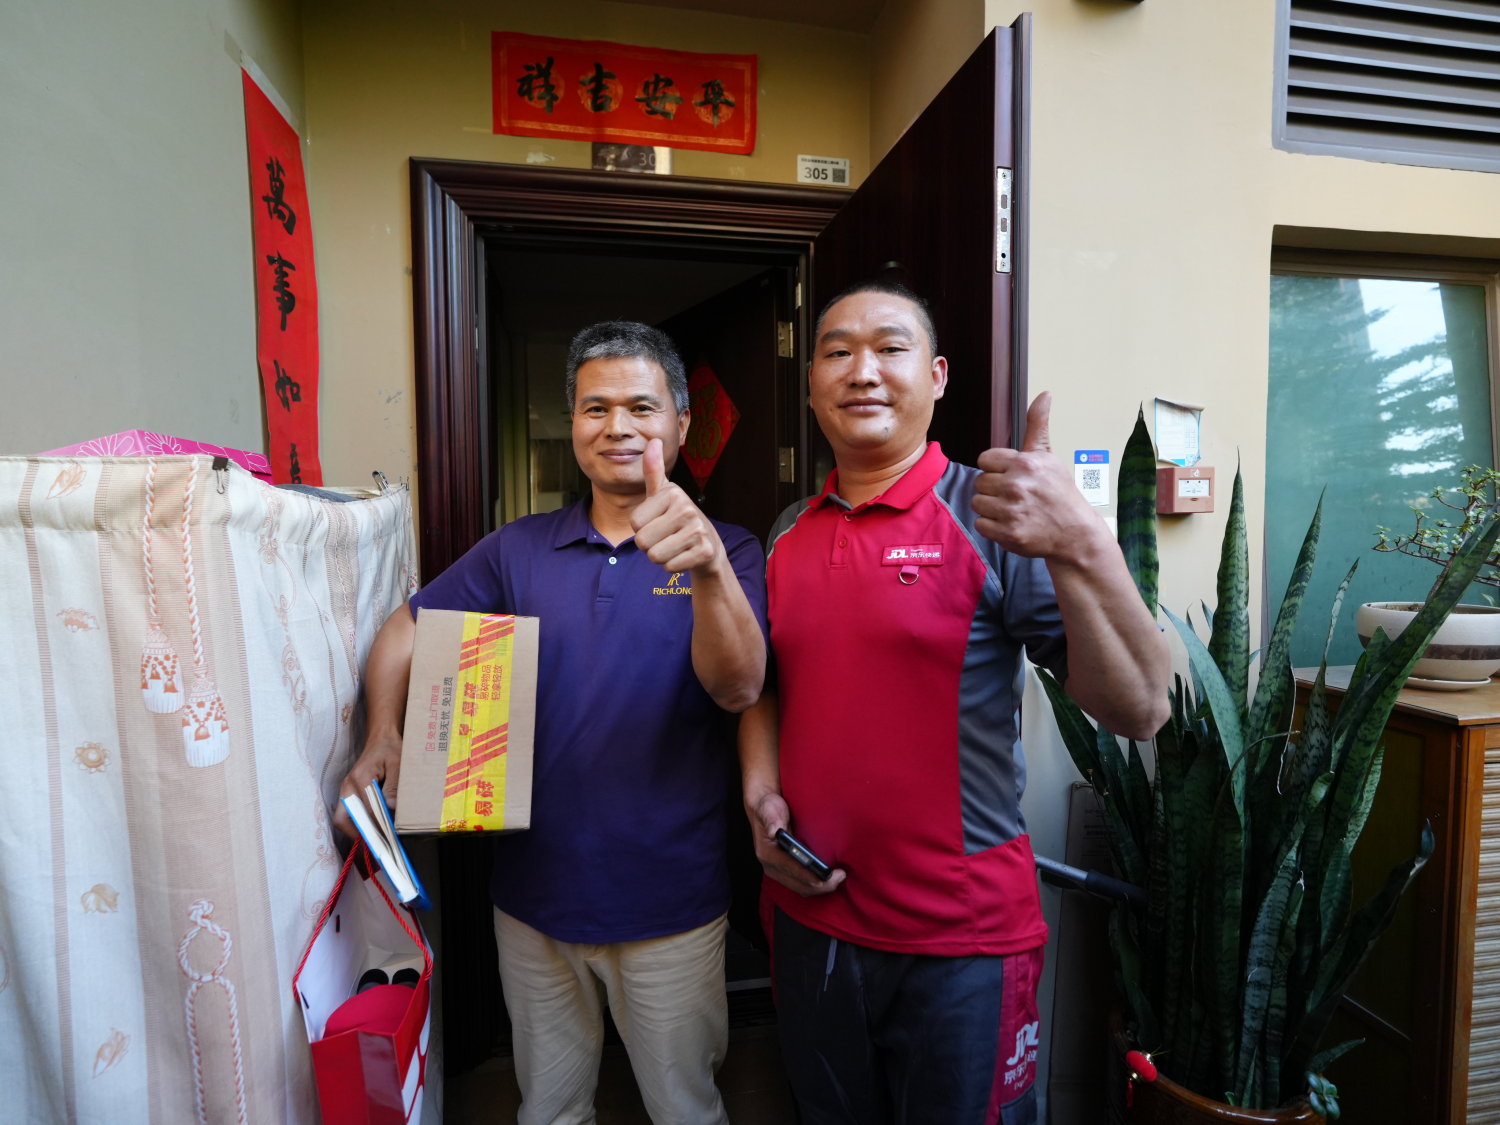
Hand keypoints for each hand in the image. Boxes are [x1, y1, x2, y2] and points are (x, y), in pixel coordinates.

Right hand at [332, 730, 402, 840]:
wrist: (381, 739)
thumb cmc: (391, 750)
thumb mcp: (398, 764)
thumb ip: (394, 785)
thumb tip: (390, 806)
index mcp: (360, 777)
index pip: (365, 808)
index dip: (374, 825)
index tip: (385, 837)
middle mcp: (348, 785)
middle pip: (343, 818)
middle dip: (357, 834)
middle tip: (375, 845)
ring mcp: (345, 790)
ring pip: (342, 818)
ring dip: (355, 831)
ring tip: (374, 841)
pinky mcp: (348, 793)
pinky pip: (347, 813)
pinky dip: (357, 824)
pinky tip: (371, 830)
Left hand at [630, 439, 724, 575]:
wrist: (709, 544)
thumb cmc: (678, 517)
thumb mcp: (664, 493)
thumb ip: (653, 470)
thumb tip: (654, 440)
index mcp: (673, 493)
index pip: (634, 523)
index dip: (642, 527)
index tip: (658, 521)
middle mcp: (687, 508)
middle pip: (642, 541)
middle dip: (649, 545)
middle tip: (666, 536)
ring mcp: (697, 530)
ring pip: (655, 556)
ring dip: (661, 556)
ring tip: (674, 545)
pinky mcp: (704, 551)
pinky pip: (670, 566)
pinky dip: (674, 565)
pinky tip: (684, 555)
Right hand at [745, 790, 845, 896]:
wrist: (763, 810)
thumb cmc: (768, 808)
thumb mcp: (768, 808)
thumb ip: (770, 819)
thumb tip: (773, 831)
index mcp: (767, 853)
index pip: (788, 867)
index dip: (805, 874)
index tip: (823, 878)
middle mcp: (771, 866)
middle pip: (796, 883)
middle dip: (818, 885)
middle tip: (839, 877)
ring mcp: (779, 871)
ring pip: (801, 887)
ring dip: (820, 887)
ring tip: (838, 879)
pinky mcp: (786, 872)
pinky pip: (802, 884)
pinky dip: (816, 884)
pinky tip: (830, 879)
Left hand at [971, 392, 1107, 560]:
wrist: (1075, 533)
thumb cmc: (1059, 493)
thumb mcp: (1048, 456)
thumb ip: (1037, 424)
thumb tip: (1045, 394)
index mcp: (1025, 463)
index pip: (984, 460)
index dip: (996, 469)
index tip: (1011, 476)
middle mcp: (1017, 485)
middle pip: (979, 482)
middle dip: (994, 489)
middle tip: (1015, 496)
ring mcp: (1011, 511)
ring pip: (977, 503)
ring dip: (991, 508)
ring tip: (1013, 510)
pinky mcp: (1008, 533)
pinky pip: (980, 524)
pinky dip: (993, 527)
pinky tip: (1011, 523)